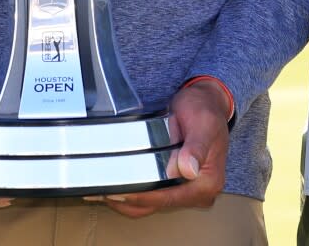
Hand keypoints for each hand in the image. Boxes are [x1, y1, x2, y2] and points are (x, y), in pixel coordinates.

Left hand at [95, 77, 230, 216]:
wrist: (208, 103)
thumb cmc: (205, 111)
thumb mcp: (203, 124)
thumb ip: (196, 147)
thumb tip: (188, 169)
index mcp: (207, 183)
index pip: (169, 197)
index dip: (142, 197)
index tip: (118, 192)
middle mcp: (198, 192)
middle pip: (157, 204)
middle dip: (128, 200)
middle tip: (100, 191)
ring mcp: (186, 190)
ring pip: (151, 205)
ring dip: (127, 199)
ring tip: (102, 190)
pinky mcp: (176, 185)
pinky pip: (152, 195)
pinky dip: (134, 192)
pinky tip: (115, 185)